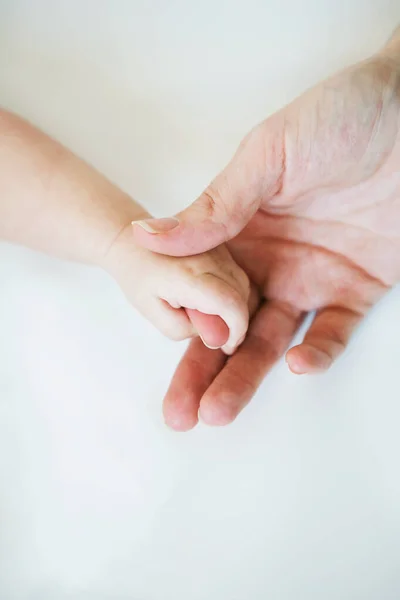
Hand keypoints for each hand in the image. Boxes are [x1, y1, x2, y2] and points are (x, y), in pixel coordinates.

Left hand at [104, 227, 249, 353]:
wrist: (130, 241)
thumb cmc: (138, 278)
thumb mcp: (152, 313)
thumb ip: (182, 328)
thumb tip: (213, 332)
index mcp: (188, 275)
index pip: (231, 304)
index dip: (236, 329)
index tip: (228, 345)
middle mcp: (208, 257)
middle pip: (241, 294)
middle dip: (234, 319)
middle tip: (214, 332)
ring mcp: (216, 247)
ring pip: (241, 283)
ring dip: (232, 303)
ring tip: (205, 310)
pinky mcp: (220, 243)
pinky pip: (235, 272)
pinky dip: (229, 288)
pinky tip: (207, 294)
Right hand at [134, 40, 399, 429]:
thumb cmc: (340, 116)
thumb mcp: (268, 156)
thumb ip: (214, 205)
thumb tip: (147, 236)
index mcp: (240, 231)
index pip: (200, 290)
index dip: (184, 326)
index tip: (172, 354)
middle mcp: (271, 261)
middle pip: (230, 327)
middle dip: (205, 371)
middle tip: (182, 412)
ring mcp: (313, 277)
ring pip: (272, 340)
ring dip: (248, 376)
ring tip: (219, 410)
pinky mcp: (358, 287)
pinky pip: (334, 331)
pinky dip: (317, 353)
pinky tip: (295, 365)